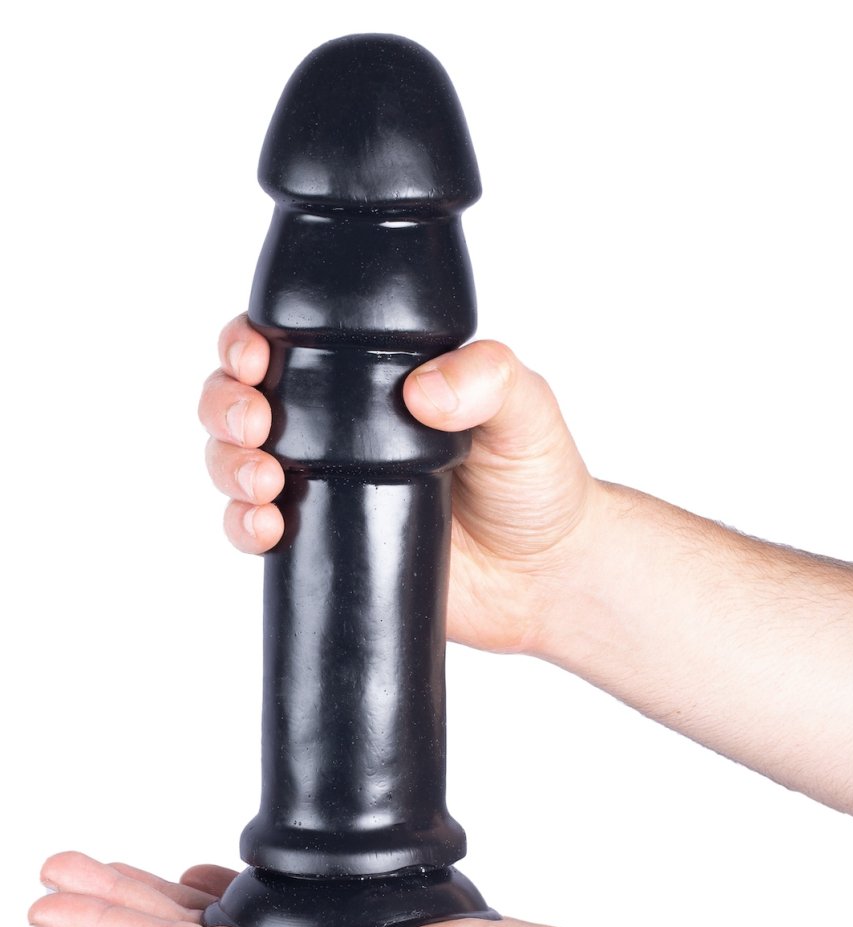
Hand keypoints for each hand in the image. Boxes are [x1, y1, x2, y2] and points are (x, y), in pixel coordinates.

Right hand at [198, 318, 600, 654]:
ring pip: (235, 463)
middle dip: (226, 404)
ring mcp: (325, 487)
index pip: (288, 341)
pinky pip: (256, 533)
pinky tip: (267, 529)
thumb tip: (421, 390)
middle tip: (255, 425)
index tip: (255, 356)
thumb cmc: (537, 482)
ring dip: (227, 466)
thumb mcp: (526, 411)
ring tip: (264, 483)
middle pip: (240, 398)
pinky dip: (242, 527)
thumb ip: (490, 379)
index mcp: (371, 379)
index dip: (248, 340)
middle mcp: (335, 428)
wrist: (544, 576)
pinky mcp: (323, 547)